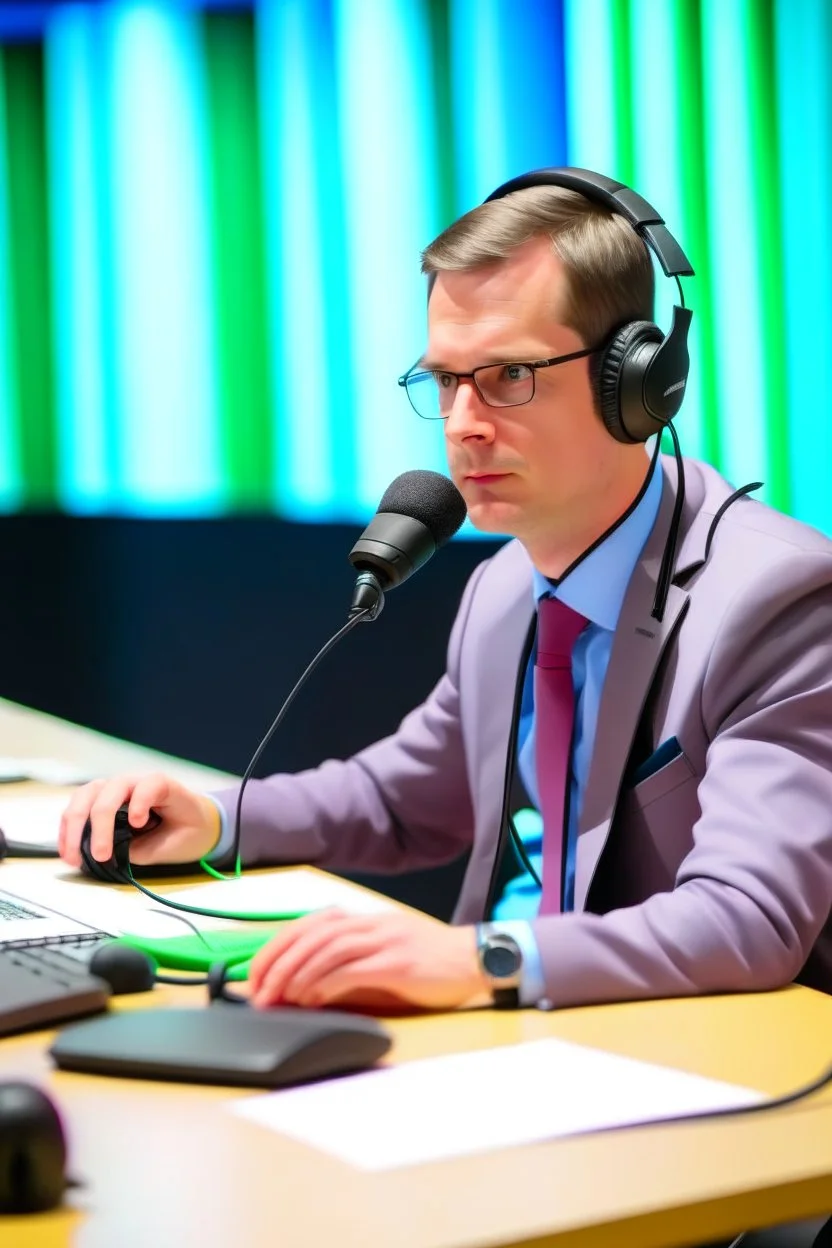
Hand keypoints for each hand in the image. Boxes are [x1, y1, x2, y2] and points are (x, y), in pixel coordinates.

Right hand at [58, 773, 220, 868]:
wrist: (193, 821)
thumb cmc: (189, 828)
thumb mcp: (179, 842)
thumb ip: (145, 846)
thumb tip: (113, 851)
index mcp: (163, 786)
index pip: (150, 784)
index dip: (140, 800)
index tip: (138, 824)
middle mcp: (135, 781)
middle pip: (109, 790)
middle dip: (100, 823)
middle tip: (99, 856)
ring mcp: (114, 788)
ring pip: (85, 795)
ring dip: (75, 826)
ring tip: (73, 858)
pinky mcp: (100, 800)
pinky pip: (78, 808)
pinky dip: (69, 829)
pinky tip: (68, 852)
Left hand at [247, 908, 489, 1012]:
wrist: (474, 960)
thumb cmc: (428, 963)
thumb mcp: (383, 957)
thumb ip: (349, 965)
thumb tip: (304, 989)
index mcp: (365, 920)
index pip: (309, 924)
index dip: (277, 946)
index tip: (255, 972)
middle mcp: (371, 924)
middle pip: (312, 934)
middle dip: (278, 962)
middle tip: (257, 991)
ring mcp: (385, 940)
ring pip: (328, 949)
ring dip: (296, 974)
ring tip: (278, 998)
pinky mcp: (398, 963)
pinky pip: (353, 968)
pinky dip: (326, 983)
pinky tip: (311, 999)